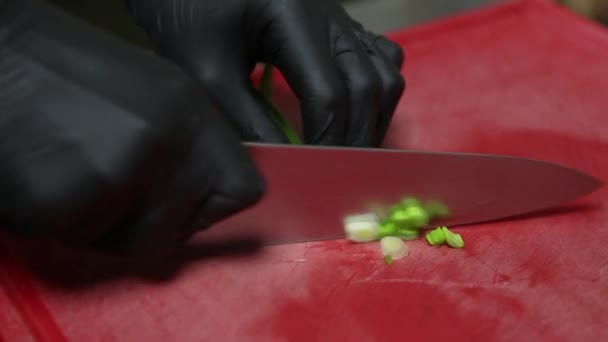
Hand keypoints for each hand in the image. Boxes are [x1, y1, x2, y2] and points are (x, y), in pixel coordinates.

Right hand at [0, 0, 263, 257]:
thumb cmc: (68, 72)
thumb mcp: (156, 90)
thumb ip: (194, 143)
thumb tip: (213, 187)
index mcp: (191, 114)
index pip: (243, 191)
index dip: (216, 203)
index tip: (194, 201)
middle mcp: (163, 144)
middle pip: (185, 231)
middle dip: (154, 221)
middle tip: (118, 185)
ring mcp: (115, 176)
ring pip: (137, 245)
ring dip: (110, 226)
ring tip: (81, 176)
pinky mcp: (62, 206)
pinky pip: (84, 244)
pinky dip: (69, 224)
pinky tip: (53, 180)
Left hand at [127, 0, 405, 146]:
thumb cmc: (189, 18)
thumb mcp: (207, 73)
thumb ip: (246, 121)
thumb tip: (286, 166)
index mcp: (293, 16)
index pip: (327, 92)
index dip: (325, 140)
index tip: (312, 172)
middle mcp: (329, 13)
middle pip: (367, 86)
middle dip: (355, 137)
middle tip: (336, 172)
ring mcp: (341, 16)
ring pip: (385, 73)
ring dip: (373, 118)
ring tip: (348, 149)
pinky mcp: (342, 22)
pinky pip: (383, 57)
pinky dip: (378, 90)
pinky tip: (356, 112)